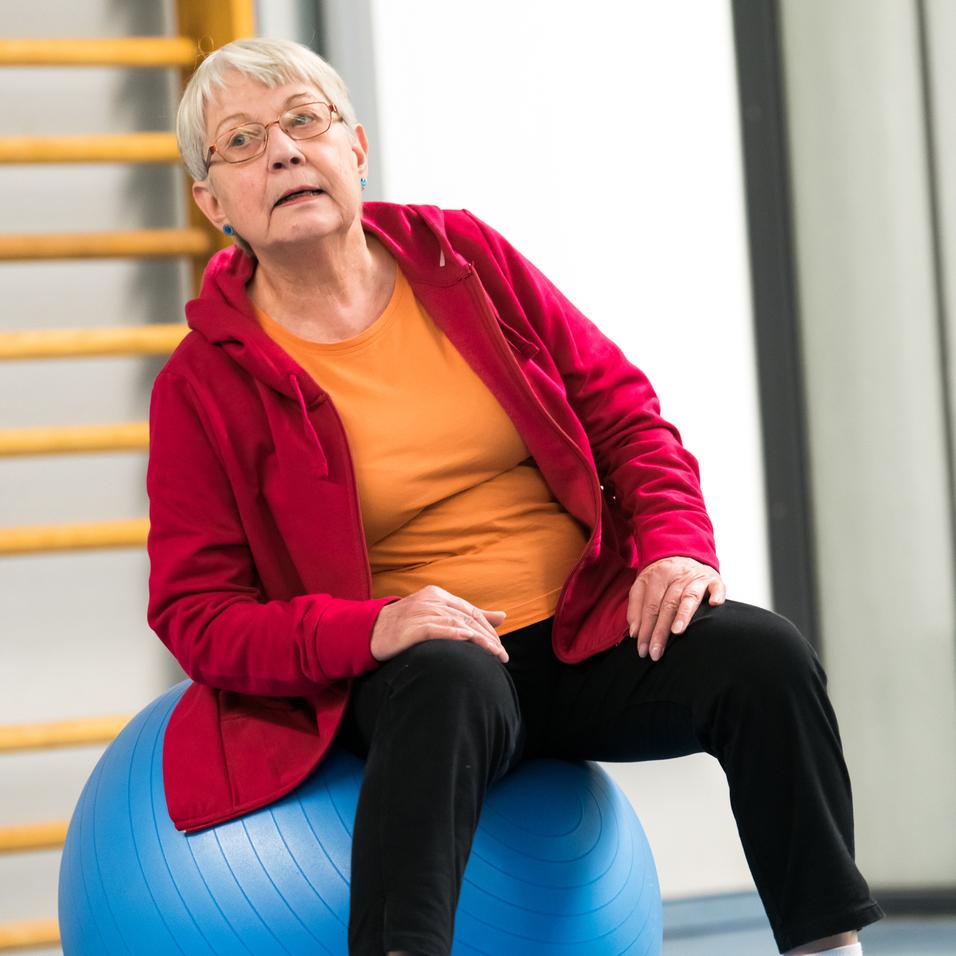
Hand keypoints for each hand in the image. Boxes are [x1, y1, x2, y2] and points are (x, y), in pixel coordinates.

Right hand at [370, 584, 508, 663]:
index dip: (488, 629)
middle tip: (502, 656)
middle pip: (468, 618)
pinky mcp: (412, 626)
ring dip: (479, 640)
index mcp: (438, 595)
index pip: (471, 611)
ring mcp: (422, 611)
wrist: (369, 632)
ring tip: (493, 656)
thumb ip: (468, 615)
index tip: (500, 648)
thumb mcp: (437, 615)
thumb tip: (503, 616)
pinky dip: (456, 635)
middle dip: (488, 637)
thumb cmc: (405, 626)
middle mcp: (432, 600)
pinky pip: (438, 629)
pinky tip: (469, 642)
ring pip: (458, 623)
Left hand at [626, 556, 725, 660]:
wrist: (682, 555)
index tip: (642, 649)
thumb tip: (635, 632)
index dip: (645, 629)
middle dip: (660, 631)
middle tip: (656, 652)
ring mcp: (696, 577)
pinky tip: (714, 604)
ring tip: (677, 632)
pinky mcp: (714, 579)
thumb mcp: (643, 586)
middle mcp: (676, 576)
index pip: (650, 606)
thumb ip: (636, 607)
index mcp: (657, 576)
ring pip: (689, 596)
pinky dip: (716, 595)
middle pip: (667, 605)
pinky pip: (717, 587)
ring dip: (683, 614)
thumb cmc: (662, 577)